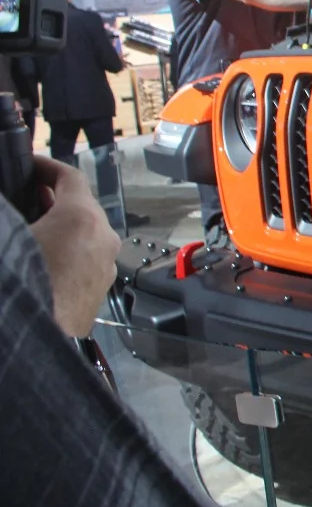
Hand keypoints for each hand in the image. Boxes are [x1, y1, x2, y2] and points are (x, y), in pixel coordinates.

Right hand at [27, 157, 119, 338]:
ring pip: (84, 234)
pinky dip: (66, 252)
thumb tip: (11, 212)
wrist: (36, 340)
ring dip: (59, 227)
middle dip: (49, 199)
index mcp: (82, 217)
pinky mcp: (101, 290)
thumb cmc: (22, 285)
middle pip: (79, 206)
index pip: (69, 176)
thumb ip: (10, 216)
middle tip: (22, 197)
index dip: (45, 167)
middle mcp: (103, 238)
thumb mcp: (8, 238)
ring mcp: (106, 266)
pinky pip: (85, 260)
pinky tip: (40, 261)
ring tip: (28, 230)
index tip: (28, 165)